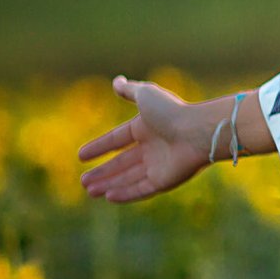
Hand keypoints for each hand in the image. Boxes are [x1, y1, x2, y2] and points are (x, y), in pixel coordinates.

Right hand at [78, 76, 210, 202]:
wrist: (198, 132)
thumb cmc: (172, 112)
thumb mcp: (146, 95)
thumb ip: (130, 90)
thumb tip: (116, 81)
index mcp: (147, 128)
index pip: (117, 139)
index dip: (99, 147)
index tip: (81, 156)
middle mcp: (153, 148)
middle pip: (122, 163)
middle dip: (102, 172)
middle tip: (82, 181)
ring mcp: (159, 165)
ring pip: (129, 178)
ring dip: (109, 184)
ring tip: (89, 191)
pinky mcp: (165, 181)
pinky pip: (142, 190)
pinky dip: (126, 194)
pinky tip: (109, 197)